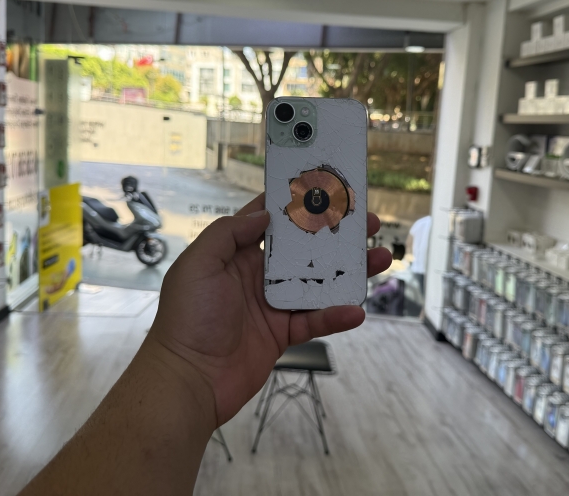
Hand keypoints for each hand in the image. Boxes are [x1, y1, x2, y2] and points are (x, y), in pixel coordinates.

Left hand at [148, 192, 391, 426]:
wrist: (190, 378)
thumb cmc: (188, 317)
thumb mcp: (199, 264)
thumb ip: (229, 233)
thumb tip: (265, 215)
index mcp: (237, 254)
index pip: (272, 222)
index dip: (299, 205)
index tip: (327, 191)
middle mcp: (258, 275)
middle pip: (305, 250)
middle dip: (336, 235)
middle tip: (368, 224)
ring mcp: (273, 305)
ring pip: (318, 283)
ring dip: (349, 272)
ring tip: (379, 259)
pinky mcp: (283, 334)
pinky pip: (316, 321)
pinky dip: (337, 316)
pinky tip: (356, 310)